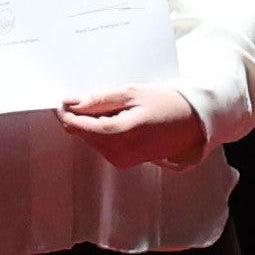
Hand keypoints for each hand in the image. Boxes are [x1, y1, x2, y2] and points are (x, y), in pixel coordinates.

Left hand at [55, 79, 211, 166]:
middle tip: (94, 96)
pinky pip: (102, 144)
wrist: (192, 123)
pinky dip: (103, 130)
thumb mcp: (132, 93)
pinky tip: (119, 118)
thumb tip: (72, 103)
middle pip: (83, 133)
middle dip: (81, 115)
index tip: (62, 100)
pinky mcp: (124, 161)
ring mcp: (122, 160)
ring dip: (93, 122)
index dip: (66, 113)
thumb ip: (99, 100)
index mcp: (122, 134)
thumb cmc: (167, 104)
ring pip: (91, 139)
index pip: (80, 126)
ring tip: (116, 107)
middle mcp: (119, 152)